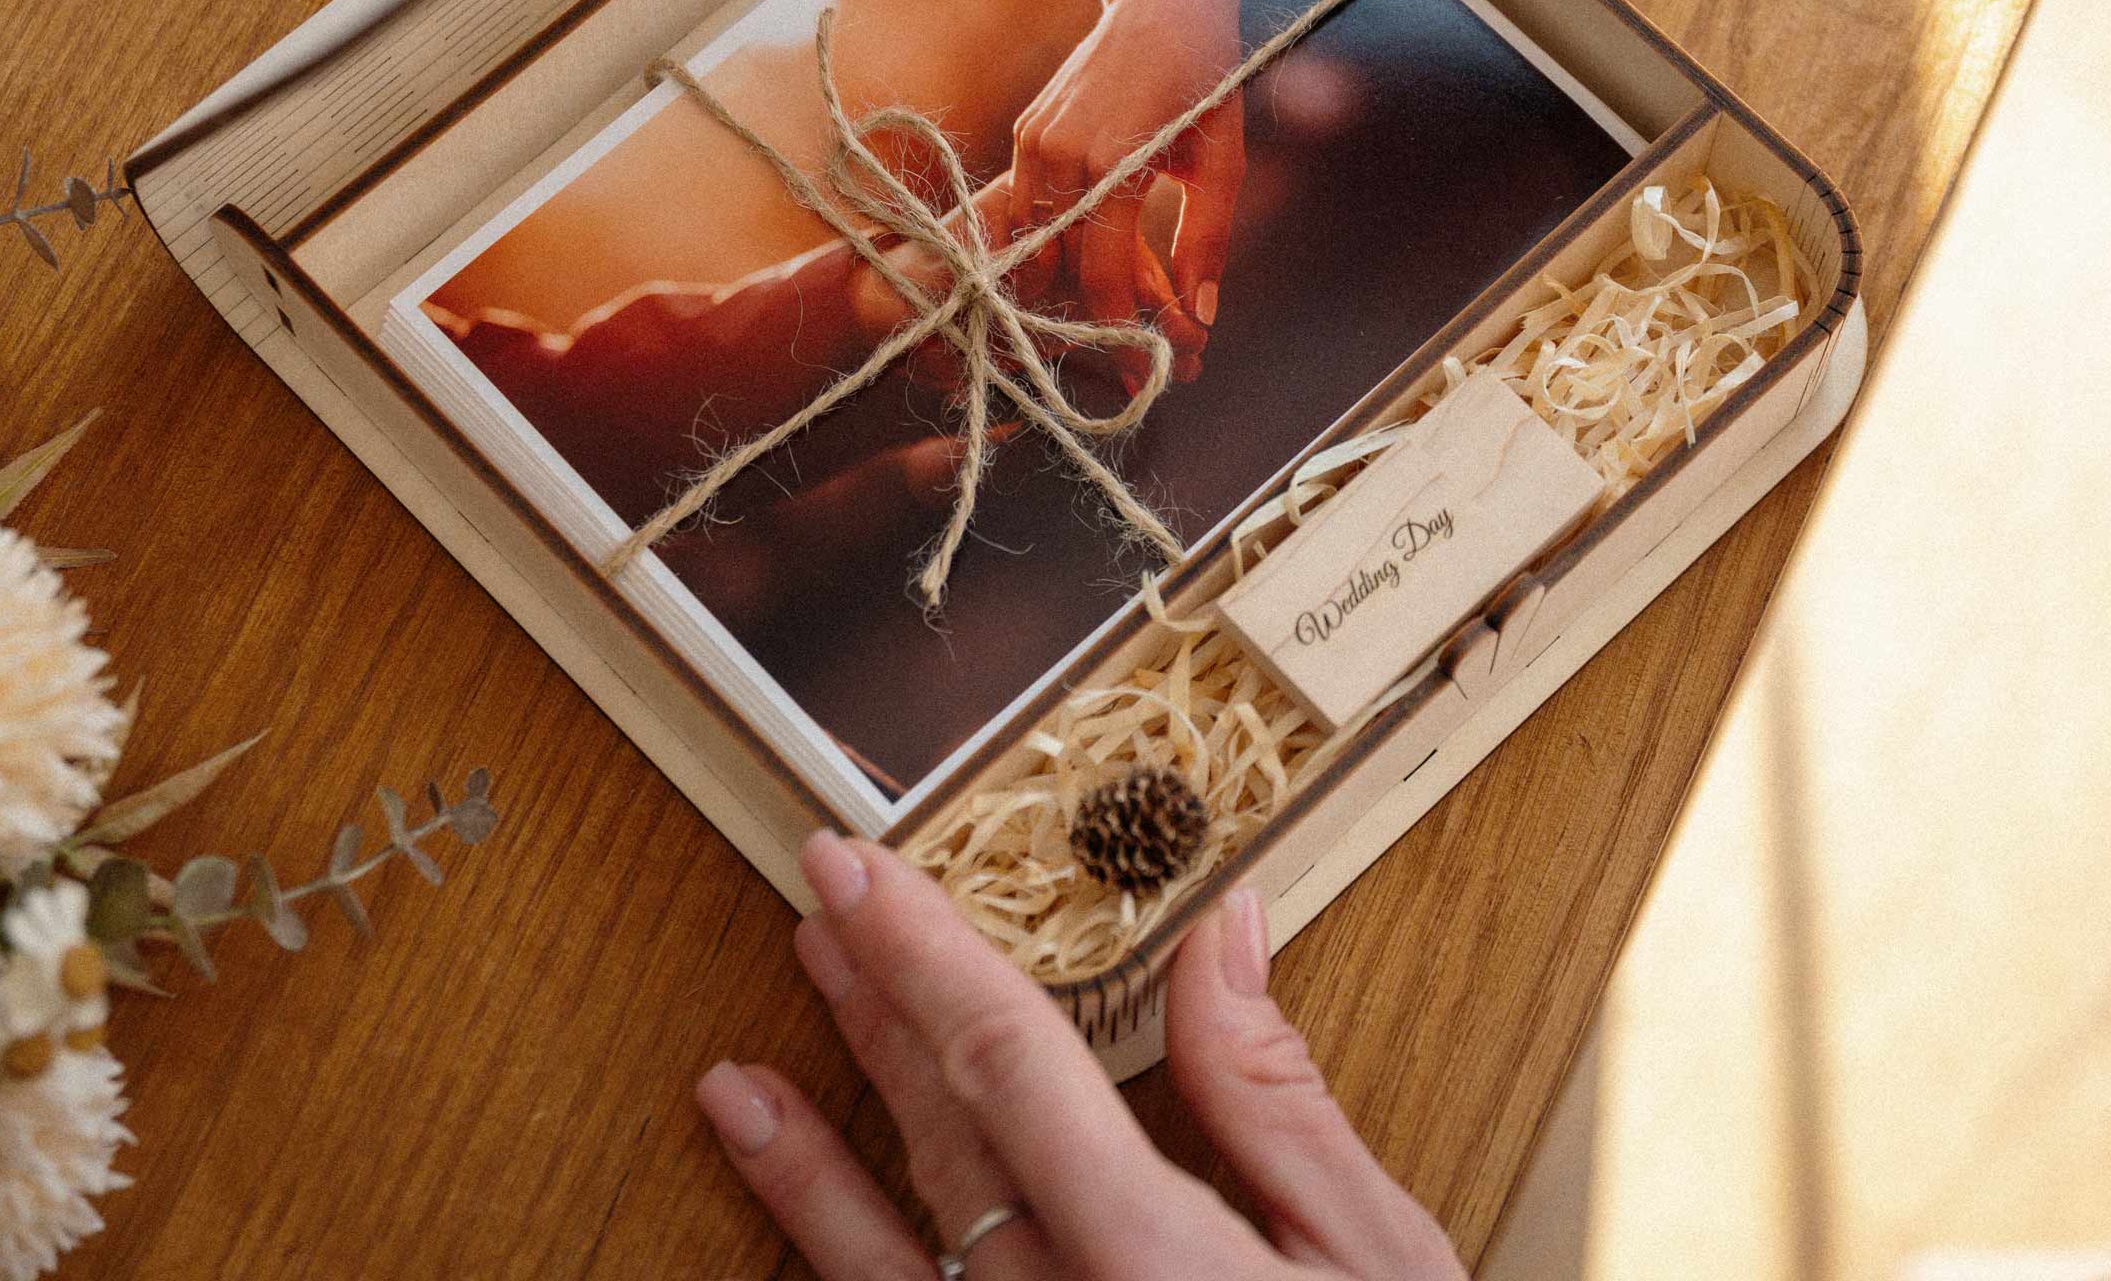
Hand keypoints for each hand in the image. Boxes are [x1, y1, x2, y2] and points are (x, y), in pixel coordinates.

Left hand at [696, 832, 1466, 1280]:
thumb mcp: (1376, 1254)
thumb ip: (1279, 1097)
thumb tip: (1225, 935)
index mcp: (1157, 1262)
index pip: (1011, 1062)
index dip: (924, 952)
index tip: (856, 870)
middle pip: (941, 1143)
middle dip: (875, 1018)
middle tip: (817, 917)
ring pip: (890, 1267)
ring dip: (812, 1171)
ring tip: (734, 1087)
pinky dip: (844, 1278)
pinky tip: (806, 1239)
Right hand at [1006, 0, 1241, 393]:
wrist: (1163, 7)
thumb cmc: (1205, 83)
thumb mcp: (1223, 162)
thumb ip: (1208, 239)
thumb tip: (1201, 314)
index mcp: (1114, 161)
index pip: (1100, 270)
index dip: (1115, 324)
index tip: (1136, 364)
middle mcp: (1062, 152)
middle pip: (1061, 263)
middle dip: (1086, 313)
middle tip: (1120, 353)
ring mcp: (1035, 140)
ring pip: (1033, 240)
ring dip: (1059, 284)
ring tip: (1093, 318)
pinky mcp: (1026, 132)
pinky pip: (1024, 208)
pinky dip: (1043, 243)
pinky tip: (1070, 267)